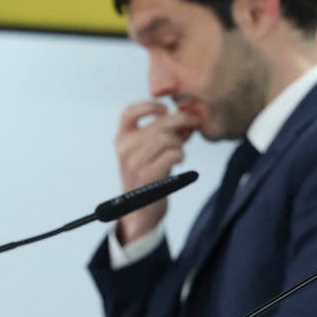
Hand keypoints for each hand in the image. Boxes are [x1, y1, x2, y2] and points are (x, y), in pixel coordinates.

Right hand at [113, 100, 198, 242]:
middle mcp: (125, 149)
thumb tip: (188, 115)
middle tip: (195, 120)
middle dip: (182, 119)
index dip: (148, 105)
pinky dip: (181, 155)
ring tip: (178, 152)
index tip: (164, 108)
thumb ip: (163, 133)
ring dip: (180, 143)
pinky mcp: (148, 175)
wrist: (139, 211)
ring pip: (168, 138)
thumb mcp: (148, 153)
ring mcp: (135, 162)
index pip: (128, 112)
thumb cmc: (148, 178)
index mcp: (121, 140)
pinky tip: (178, 161)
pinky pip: (173, 153)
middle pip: (159, 123)